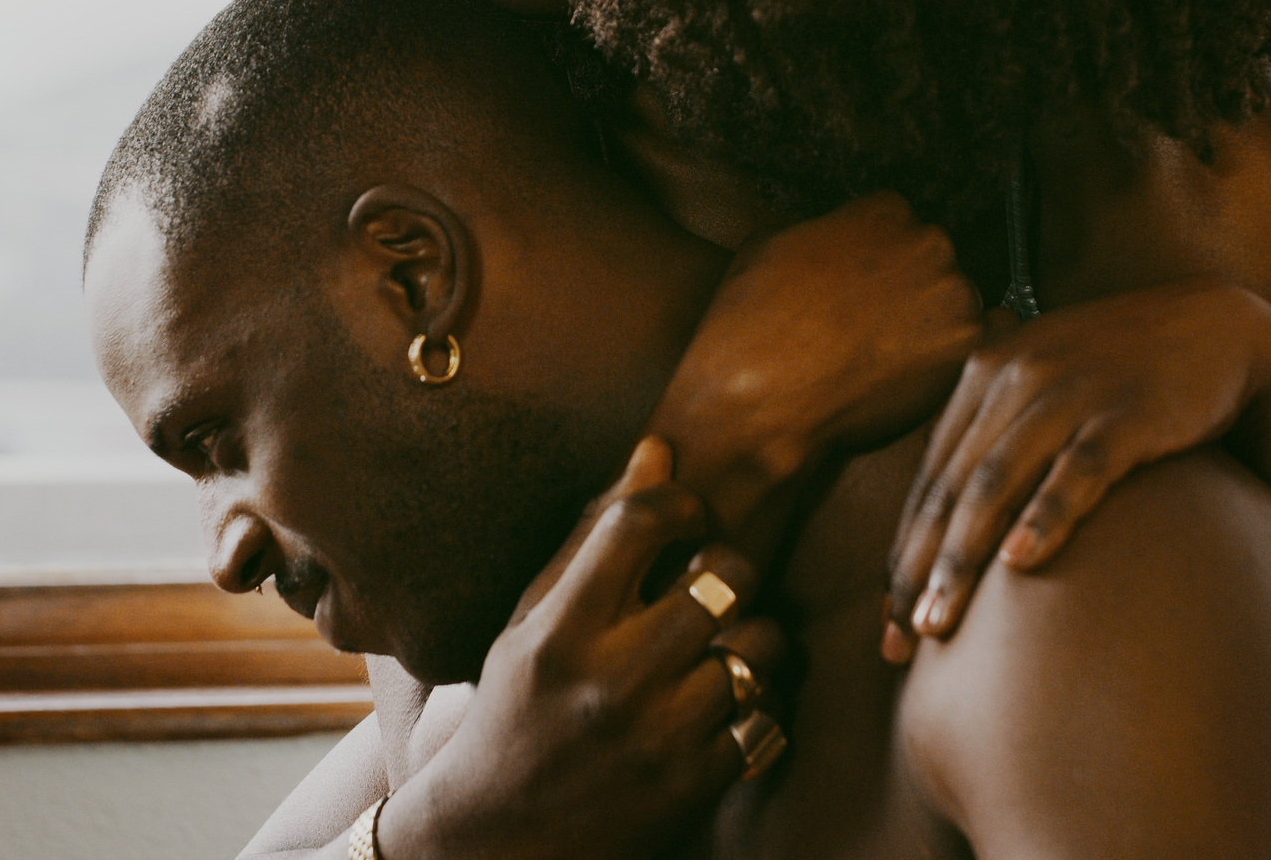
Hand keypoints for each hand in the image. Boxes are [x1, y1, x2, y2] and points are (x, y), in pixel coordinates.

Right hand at [381, 439, 785, 859]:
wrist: (501, 837)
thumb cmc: (517, 708)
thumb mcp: (533, 621)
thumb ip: (593, 537)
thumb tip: (657, 450)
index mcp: (559, 629)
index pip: (638, 522)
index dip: (681, 501)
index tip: (688, 516)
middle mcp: (609, 678)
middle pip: (722, 578)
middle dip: (731, 568)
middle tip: (719, 580)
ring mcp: (658, 735)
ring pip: (759, 646)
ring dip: (757, 637)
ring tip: (733, 641)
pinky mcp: (695, 784)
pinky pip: (770, 716)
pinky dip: (763, 702)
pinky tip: (735, 699)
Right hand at [653, 192, 986, 529]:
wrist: (763, 395)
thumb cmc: (755, 325)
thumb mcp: (770, 247)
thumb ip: (820, 234)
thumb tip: (828, 243)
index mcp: (884, 210)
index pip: (900, 224)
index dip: (880, 261)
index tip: (867, 288)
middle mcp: (928, 242)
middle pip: (935, 261)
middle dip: (910, 291)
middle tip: (876, 327)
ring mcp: (954, 294)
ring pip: (955, 306)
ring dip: (931, 328)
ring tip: (887, 359)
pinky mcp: (966, 347)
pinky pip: (972, 348)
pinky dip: (945, 364)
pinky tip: (905, 379)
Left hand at [881, 278, 1270, 662]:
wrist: (1220, 328)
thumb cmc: (1123, 373)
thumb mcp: (1045, 387)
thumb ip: (996, 437)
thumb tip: (949, 524)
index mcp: (984, 375)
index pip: (930, 477)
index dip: (904, 549)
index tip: (885, 620)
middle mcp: (1014, 377)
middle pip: (952, 487)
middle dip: (919, 569)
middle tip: (898, 641)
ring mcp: (1070, 392)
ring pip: (996, 483)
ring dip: (961, 558)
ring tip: (939, 622)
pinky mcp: (1128, 412)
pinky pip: (1078, 470)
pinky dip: (1045, 515)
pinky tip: (1020, 563)